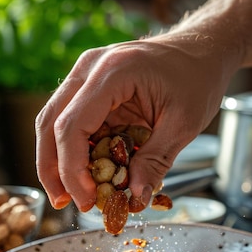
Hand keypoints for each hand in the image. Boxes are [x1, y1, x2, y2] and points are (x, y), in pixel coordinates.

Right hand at [36, 33, 233, 211]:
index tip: (86, 198)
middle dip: (51, 168)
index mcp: (113, 72)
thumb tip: (134, 198)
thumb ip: (155, 161)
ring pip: (53, 121)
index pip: (72, 125)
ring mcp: (85, 74)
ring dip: (56, 161)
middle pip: (49, 123)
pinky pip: (71, 120)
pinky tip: (86, 173)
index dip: (72, 168)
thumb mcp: (184, 124)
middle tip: (63, 202)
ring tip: (70, 194)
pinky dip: (74, 149)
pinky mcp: (89, 86)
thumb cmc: (197, 78)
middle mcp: (90, 68)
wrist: (202, 49)